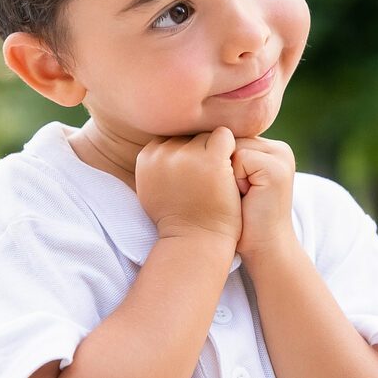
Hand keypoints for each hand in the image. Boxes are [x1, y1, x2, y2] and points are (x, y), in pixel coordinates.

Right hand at [135, 127, 241, 245]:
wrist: (195, 241)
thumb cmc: (179, 219)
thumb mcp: (153, 189)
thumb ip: (156, 165)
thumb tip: (163, 144)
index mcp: (147, 157)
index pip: (172, 139)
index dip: (186, 156)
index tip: (193, 178)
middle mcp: (163, 153)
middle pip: (189, 136)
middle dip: (199, 152)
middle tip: (207, 179)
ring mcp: (186, 155)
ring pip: (206, 135)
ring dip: (215, 152)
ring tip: (217, 178)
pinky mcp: (211, 159)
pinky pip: (224, 136)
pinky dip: (230, 149)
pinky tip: (230, 171)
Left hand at [231, 137, 295, 257]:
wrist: (264, 247)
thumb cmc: (242, 218)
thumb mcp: (234, 181)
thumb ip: (227, 156)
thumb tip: (195, 135)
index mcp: (270, 149)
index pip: (231, 137)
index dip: (219, 161)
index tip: (229, 187)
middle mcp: (279, 149)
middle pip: (230, 139)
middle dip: (223, 166)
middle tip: (238, 193)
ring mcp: (281, 156)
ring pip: (233, 147)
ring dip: (227, 173)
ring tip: (241, 195)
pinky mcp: (277, 168)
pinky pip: (240, 158)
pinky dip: (235, 179)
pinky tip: (246, 196)